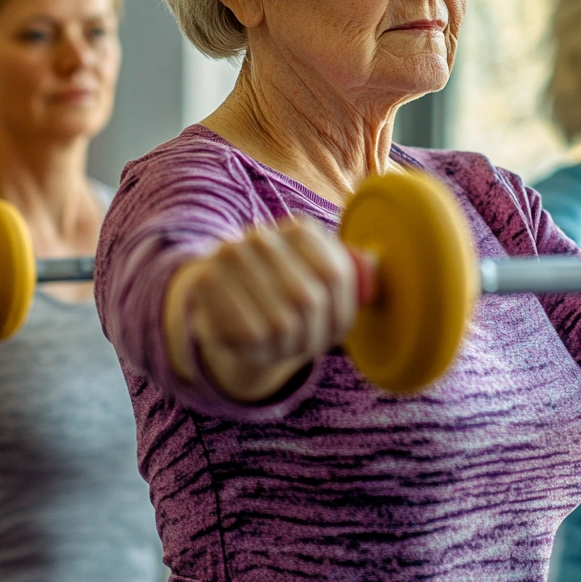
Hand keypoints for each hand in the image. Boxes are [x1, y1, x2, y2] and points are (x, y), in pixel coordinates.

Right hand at [164, 217, 359, 402]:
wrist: (225, 306)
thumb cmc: (285, 299)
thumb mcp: (318, 285)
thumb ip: (350, 276)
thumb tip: (372, 266)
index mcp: (300, 230)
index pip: (335, 274)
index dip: (341, 312)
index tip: (334, 330)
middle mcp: (265, 236)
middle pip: (309, 299)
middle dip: (313, 334)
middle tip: (307, 345)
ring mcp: (232, 255)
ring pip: (281, 322)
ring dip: (288, 346)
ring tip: (285, 346)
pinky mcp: (208, 282)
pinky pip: (249, 334)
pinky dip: (262, 351)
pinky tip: (261, 348)